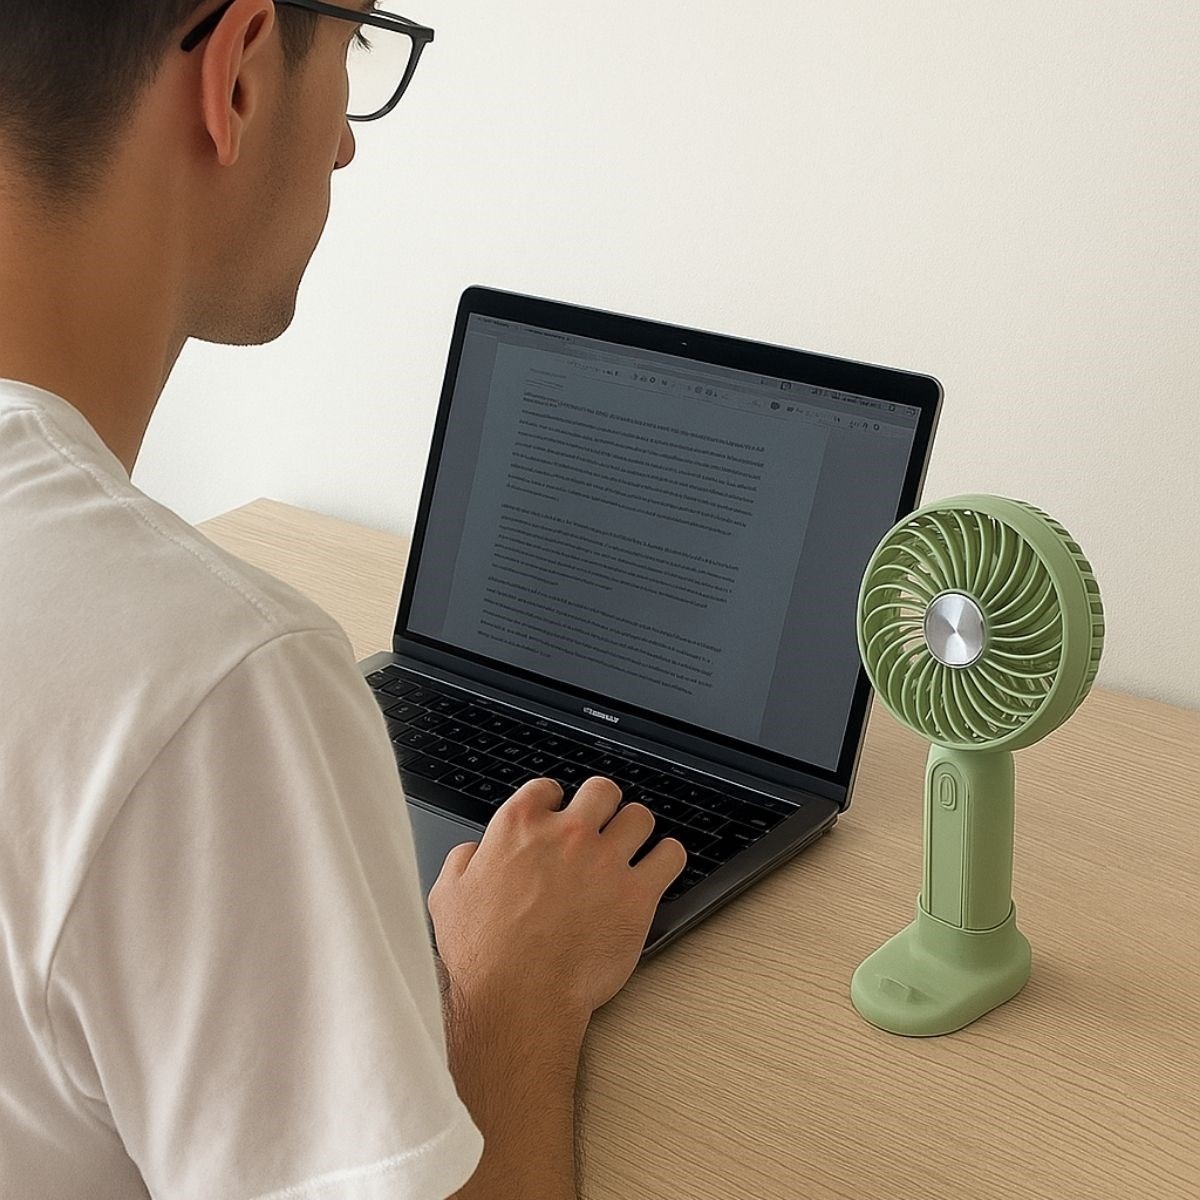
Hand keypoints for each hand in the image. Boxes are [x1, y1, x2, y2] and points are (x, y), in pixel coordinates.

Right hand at [427, 776, 686, 1025]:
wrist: (519, 998)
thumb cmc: (483, 956)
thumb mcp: (447, 896)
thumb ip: (463, 861)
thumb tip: (474, 851)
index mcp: (519, 827)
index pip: (547, 788)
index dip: (554, 801)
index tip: (559, 813)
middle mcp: (567, 834)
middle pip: (602, 791)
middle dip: (602, 804)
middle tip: (601, 824)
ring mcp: (605, 861)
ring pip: (640, 817)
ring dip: (635, 829)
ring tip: (632, 845)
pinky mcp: (637, 894)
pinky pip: (670, 856)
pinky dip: (668, 857)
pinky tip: (659, 866)